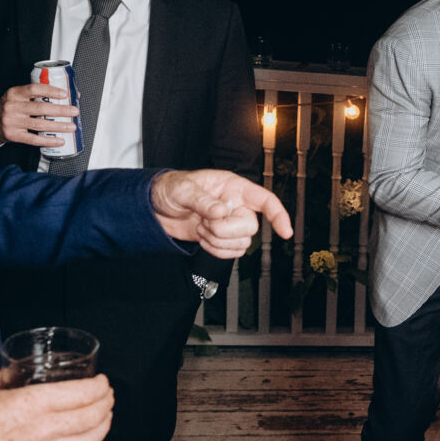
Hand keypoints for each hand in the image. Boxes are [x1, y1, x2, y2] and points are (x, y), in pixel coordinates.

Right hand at [0, 84, 76, 148]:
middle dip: (60, 110)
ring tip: (71, 127)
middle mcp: (13, 107)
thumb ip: (37, 95)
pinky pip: (34, 139)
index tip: (65, 94)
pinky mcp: (13, 135)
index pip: (34, 89)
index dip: (51, 91)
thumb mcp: (18, 96)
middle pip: (40, 108)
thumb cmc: (9, 107)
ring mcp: (12, 122)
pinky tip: (59, 140)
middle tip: (74, 111)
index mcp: (15, 93)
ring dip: (58, 126)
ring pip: (39, 124)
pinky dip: (49, 141)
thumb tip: (66, 95)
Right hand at [0, 370, 113, 440]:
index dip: (99, 387)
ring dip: (102, 428)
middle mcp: (42, 431)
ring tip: (105, 417)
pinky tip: (80, 440)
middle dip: (106, 404)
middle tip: (108, 395)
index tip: (102, 380)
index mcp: (31, 405)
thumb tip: (6, 374)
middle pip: (92, 418)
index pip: (82, 394)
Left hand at [150, 169, 294, 257]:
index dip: (278, 215)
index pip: (265, 200)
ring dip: (217, 241)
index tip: (285, 231)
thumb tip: (220, 212)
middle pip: (250, 227)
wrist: (154, 208)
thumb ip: (202, 200)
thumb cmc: (170, 189)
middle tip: (205, 222)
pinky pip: (231, 253)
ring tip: (201, 227)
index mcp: (233, 187)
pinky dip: (215, 251)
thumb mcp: (182, 189)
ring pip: (242, 243)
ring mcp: (229, 223)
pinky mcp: (221, 239)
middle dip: (225, 230)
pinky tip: (202, 238)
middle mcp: (236, 206)